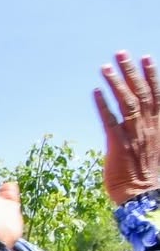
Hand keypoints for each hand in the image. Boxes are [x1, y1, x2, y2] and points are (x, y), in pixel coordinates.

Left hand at [97, 51, 159, 204]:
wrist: (145, 197)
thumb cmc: (151, 176)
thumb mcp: (157, 146)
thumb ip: (153, 129)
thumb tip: (146, 117)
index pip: (157, 94)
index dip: (151, 75)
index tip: (146, 57)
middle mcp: (149, 126)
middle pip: (140, 92)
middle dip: (130, 71)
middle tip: (121, 53)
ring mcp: (134, 135)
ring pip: (125, 102)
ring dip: (115, 83)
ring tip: (104, 67)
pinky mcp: (118, 146)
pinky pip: (110, 121)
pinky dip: (102, 106)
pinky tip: (95, 92)